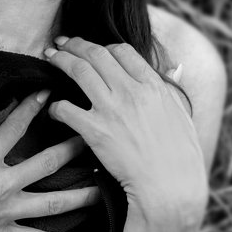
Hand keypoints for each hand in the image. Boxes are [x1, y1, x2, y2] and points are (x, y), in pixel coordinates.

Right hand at [0, 91, 98, 231]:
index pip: (13, 127)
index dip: (31, 106)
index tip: (48, 91)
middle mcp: (3, 185)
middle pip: (47, 162)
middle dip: (73, 146)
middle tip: (94, 134)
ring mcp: (6, 212)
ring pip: (52, 203)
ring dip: (80, 195)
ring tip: (101, 187)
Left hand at [44, 38, 208, 227]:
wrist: (170, 188)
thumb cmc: (181, 156)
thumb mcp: (182, 114)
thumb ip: (173, 88)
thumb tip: (175, 68)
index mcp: (153, 85)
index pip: (122, 50)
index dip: (104, 46)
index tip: (94, 49)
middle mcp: (131, 91)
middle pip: (96, 54)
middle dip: (75, 44)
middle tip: (61, 43)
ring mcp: (111, 109)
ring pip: (78, 71)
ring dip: (60, 60)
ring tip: (49, 58)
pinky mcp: (95, 131)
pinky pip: (65, 108)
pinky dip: (55, 105)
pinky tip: (52, 108)